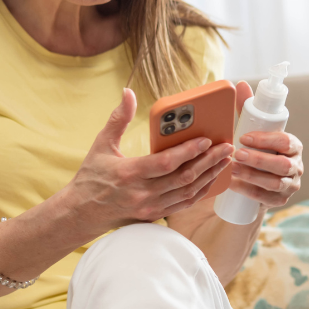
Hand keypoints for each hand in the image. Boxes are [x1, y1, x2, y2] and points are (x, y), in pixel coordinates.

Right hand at [64, 88, 233, 234]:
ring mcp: (150, 207)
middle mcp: (142, 193)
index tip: (206, 140)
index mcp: (129, 173)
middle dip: (209, 161)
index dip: (189, 151)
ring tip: (224, 161)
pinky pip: (184, 204)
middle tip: (226, 147)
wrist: (81, 213)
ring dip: (209, 176)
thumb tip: (128, 93)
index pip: (166, 163)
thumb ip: (118, 118)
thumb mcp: (101, 145)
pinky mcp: (155, 215)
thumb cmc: (91, 177)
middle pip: (183, 178)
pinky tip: (212, 178)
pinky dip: (201, 191)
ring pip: (188, 192)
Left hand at [228, 81, 302, 208]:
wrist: (256, 181)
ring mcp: (291, 185)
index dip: (266, 140)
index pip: (285, 141)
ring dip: (252, 176)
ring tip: (232, 169)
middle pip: (282, 164)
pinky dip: (249, 192)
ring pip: (275, 183)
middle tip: (237, 154)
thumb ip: (247, 108)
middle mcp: (296, 166)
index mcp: (293, 146)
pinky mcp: (281, 200)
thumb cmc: (255, 149)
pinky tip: (234, 185)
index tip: (243, 137)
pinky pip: (267, 198)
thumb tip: (240, 84)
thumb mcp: (252, 130)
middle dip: (259, 160)